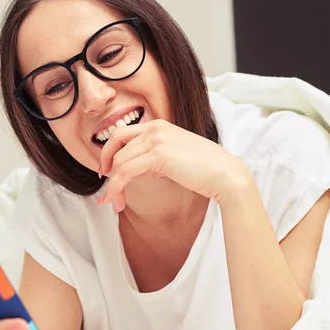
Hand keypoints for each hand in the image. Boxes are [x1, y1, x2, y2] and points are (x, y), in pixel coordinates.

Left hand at [97, 119, 248, 211]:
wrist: (225, 175)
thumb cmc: (205, 170)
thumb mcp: (176, 156)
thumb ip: (159, 157)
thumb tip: (145, 169)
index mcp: (158, 125)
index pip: (122, 134)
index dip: (109, 152)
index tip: (106, 171)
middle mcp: (154, 128)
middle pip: (115, 146)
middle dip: (105, 168)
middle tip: (104, 187)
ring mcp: (155, 140)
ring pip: (119, 163)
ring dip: (112, 186)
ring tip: (113, 204)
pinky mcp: (157, 155)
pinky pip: (125, 172)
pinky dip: (115, 188)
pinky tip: (115, 201)